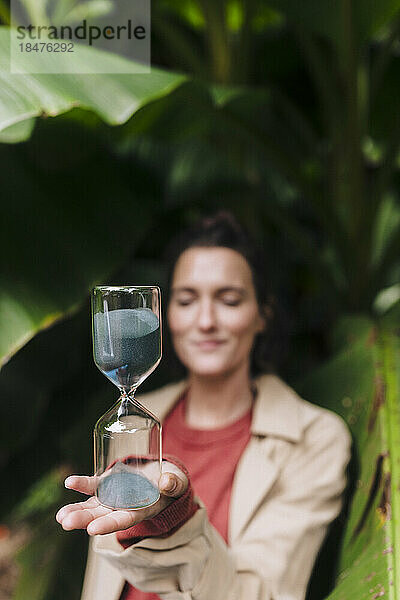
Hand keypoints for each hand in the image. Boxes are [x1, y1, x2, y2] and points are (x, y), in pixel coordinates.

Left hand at [55, 462, 187, 535]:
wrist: (162, 476)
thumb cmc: (172, 482)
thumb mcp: (177, 482)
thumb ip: (174, 483)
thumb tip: (166, 482)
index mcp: (141, 510)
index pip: (122, 520)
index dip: (108, 525)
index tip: (92, 529)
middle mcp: (123, 507)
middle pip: (101, 517)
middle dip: (83, 520)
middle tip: (66, 523)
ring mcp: (113, 497)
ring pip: (92, 506)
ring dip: (76, 510)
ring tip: (60, 516)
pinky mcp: (107, 484)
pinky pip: (92, 486)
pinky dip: (81, 484)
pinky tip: (69, 483)